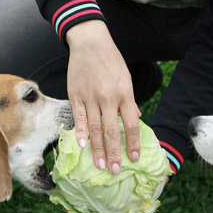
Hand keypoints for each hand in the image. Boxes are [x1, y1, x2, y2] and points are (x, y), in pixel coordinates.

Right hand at [65, 20, 140, 173]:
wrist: (90, 42)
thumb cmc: (111, 61)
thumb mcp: (126, 79)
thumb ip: (130, 101)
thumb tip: (136, 119)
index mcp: (124, 94)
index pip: (131, 124)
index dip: (133, 143)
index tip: (135, 158)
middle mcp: (108, 98)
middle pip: (112, 131)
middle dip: (114, 153)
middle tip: (115, 170)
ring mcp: (91, 97)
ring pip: (95, 128)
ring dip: (97, 149)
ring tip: (99, 165)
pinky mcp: (76, 95)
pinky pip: (78, 117)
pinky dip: (80, 132)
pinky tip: (82, 146)